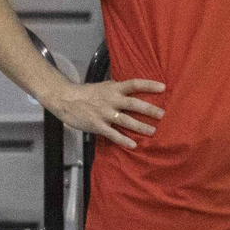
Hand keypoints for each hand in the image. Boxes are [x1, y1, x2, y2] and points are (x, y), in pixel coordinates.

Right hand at [46, 79, 166, 148]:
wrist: (66, 99)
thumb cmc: (87, 93)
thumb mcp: (103, 86)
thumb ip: (117, 89)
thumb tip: (134, 89)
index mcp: (113, 88)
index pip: (134, 84)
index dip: (149, 85)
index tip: (163, 87)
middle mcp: (111, 100)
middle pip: (134, 104)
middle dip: (149, 110)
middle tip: (162, 115)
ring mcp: (104, 113)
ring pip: (126, 120)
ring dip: (141, 127)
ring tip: (152, 132)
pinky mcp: (98, 125)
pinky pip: (113, 134)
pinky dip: (124, 140)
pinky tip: (133, 145)